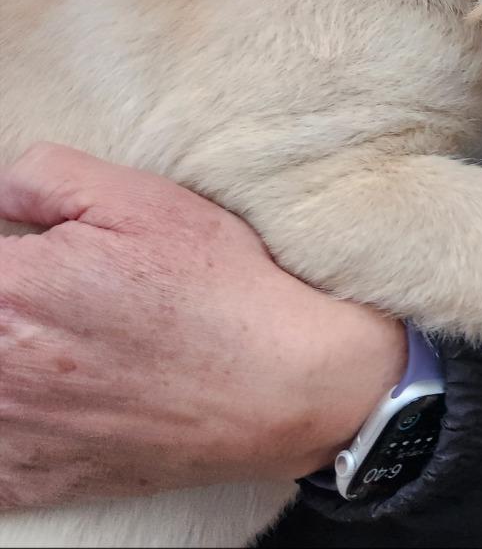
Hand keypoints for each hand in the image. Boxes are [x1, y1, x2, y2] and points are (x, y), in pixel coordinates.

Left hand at [0, 144, 405, 509]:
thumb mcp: (143, 199)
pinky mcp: (27, 481)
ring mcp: (6, 435)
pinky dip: (11, 422)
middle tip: (70, 297)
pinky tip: (55, 397)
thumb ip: (43, 177)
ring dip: (11, 361)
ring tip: (71, 341)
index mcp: (7, 289)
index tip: (35, 256)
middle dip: (13, 301)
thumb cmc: (215, 286)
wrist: (277, 383)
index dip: (11, 253)